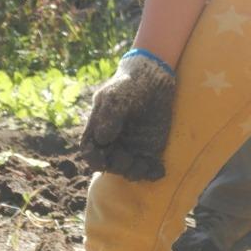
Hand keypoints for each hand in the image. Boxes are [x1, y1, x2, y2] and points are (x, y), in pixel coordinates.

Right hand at [81, 51, 175, 180]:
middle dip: (117, 167)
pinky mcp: (151, 149)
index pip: (91, 152)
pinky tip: (159, 170)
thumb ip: (108, 116)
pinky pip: (149, 166)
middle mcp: (114, 143)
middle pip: (110, 164)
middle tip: (128, 159)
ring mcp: (132, 147)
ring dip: (135, 173)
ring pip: (129, 169)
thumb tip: (102, 139)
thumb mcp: (115, 97)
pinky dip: (153, 172)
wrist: (153, 78)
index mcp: (99, 131)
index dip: (94, 161)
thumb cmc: (129, 85)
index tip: (102, 164)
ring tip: (144, 166)